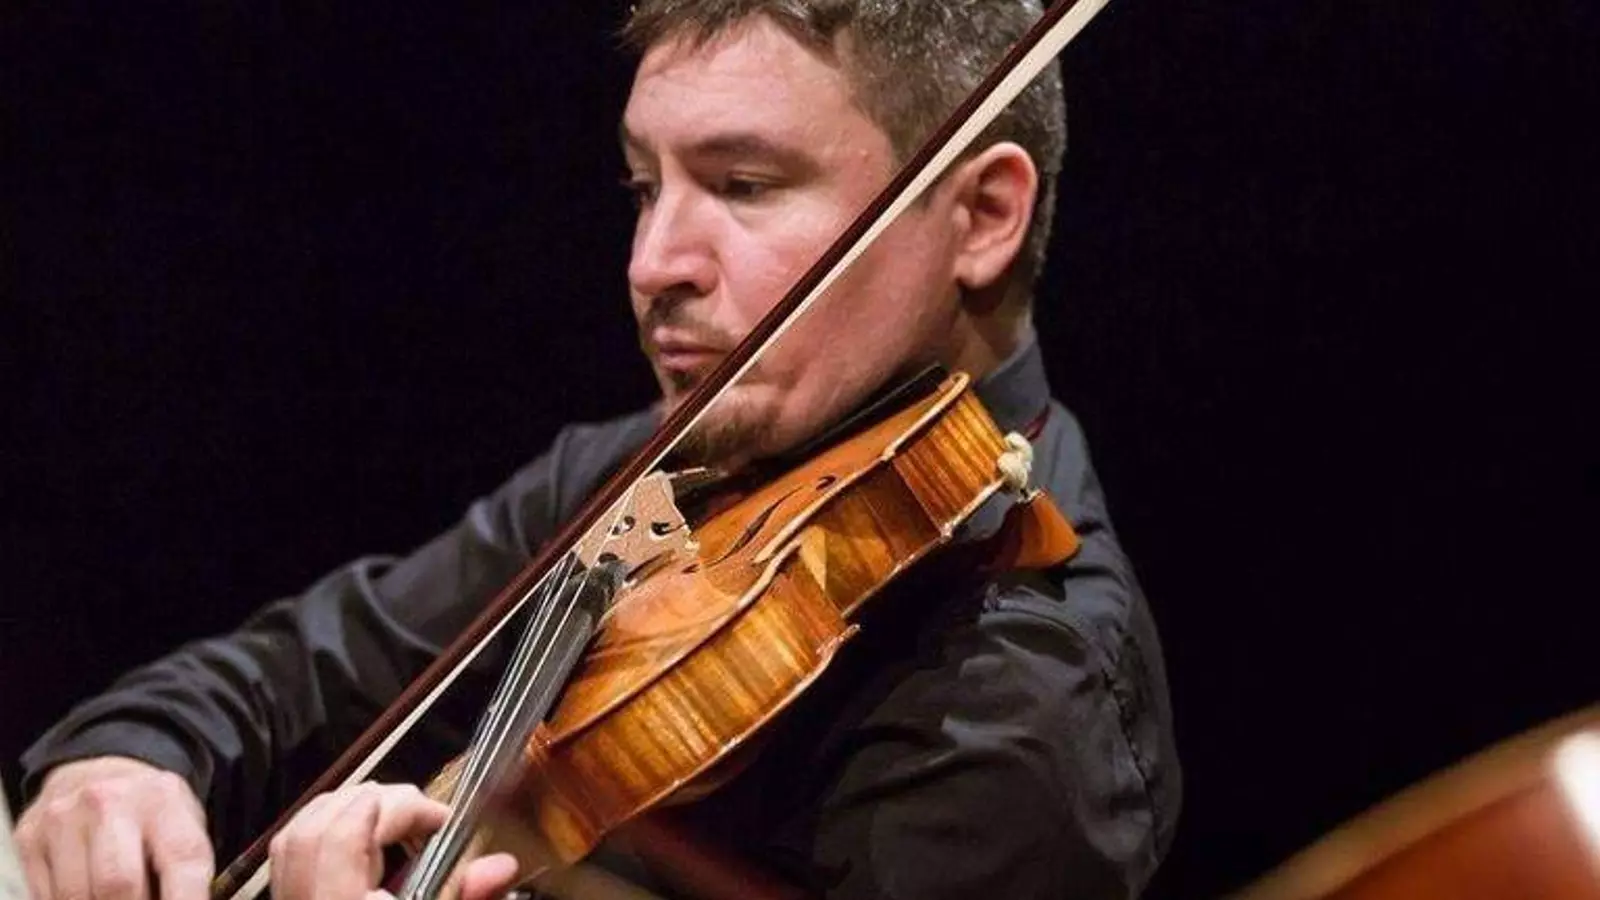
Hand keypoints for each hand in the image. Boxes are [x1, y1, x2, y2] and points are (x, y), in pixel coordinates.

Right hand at [14, 756, 212, 899]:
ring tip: (115, 894)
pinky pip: (47, 895)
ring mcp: (64, 817)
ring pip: (76, 896)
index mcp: (163, 800)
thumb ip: (184, 870)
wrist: (101, 775)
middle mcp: (110, 802)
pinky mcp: (30, 836)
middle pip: (117, 884)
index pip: (182, 861)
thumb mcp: (183, 827)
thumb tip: (184, 899)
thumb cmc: (150, 813)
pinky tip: (87, 889)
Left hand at [268, 783, 518, 899]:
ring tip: (392, 828)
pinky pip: (288, 859)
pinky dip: (324, 837)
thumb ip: (464, 897)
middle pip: (317, 823)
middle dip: (374, 802)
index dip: (399, 809)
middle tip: (420, 818)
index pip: (347, 831)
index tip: (442, 820)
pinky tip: (361, 851)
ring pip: (295, 835)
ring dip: (346, 814)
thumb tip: (500, 864)